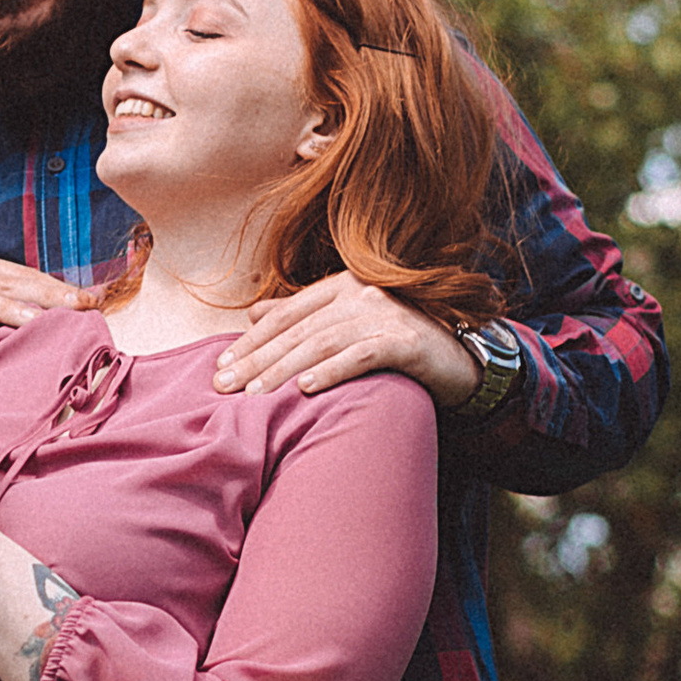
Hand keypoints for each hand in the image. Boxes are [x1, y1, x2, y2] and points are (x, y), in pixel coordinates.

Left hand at [212, 276, 479, 405]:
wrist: (460, 359)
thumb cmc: (396, 345)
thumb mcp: (346, 327)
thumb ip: (304, 317)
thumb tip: (254, 313)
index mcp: (342, 287)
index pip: (286, 314)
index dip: (250, 340)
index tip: (220, 365)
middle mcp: (360, 294)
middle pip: (297, 330)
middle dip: (256, 359)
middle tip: (223, 385)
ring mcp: (384, 316)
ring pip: (322, 342)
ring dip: (284, 369)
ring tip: (254, 393)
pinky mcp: (405, 341)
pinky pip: (361, 355)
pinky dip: (331, 371)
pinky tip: (305, 388)